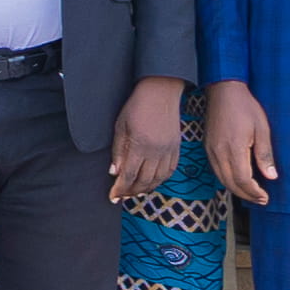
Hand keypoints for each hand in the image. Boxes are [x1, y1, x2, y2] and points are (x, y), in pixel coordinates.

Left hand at [105, 76, 181, 207]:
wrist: (161, 91)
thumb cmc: (137, 106)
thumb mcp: (120, 126)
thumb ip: (118, 151)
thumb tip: (114, 173)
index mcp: (139, 145)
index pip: (128, 176)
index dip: (120, 189)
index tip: (113, 197)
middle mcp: (156, 151)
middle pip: (143, 181)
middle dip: (131, 192)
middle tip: (122, 196)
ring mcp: (168, 150)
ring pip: (157, 179)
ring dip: (145, 188)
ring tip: (135, 191)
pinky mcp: (176, 148)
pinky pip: (169, 171)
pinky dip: (160, 180)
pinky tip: (151, 181)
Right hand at [203, 80, 275, 205]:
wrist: (224, 91)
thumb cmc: (245, 107)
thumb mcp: (262, 129)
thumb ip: (265, 154)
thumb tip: (271, 176)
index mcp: (234, 149)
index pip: (243, 180)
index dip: (254, 192)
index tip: (265, 196)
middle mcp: (219, 153)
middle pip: (230, 184)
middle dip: (246, 195)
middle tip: (261, 199)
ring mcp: (211, 151)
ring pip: (222, 179)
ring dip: (236, 190)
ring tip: (252, 193)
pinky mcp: (208, 148)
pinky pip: (216, 170)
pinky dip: (227, 180)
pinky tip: (238, 180)